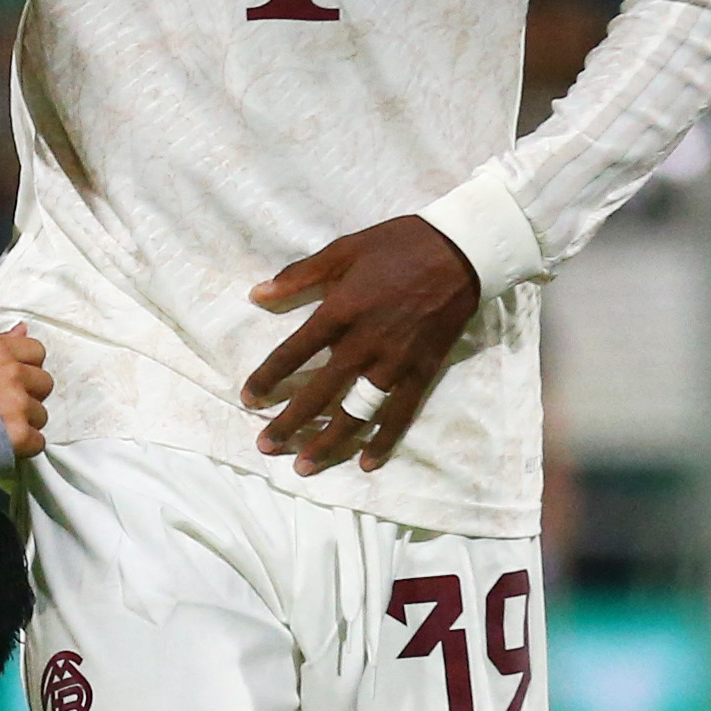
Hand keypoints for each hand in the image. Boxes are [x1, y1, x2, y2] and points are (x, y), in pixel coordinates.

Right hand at [0, 324, 49, 458]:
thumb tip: (22, 329)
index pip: (36, 351)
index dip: (27, 367)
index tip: (14, 378)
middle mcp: (12, 374)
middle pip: (44, 383)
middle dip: (29, 395)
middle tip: (4, 406)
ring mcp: (17, 404)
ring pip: (41, 415)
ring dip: (25, 423)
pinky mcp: (19, 434)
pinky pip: (38, 441)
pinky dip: (24, 447)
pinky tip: (2, 444)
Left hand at [246, 217, 484, 474]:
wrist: (462, 251)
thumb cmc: (399, 245)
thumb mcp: (344, 249)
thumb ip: (299, 275)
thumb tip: (256, 295)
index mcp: (341, 311)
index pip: (294, 353)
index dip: (268, 378)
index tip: (248, 399)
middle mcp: (365, 344)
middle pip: (319, 393)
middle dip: (289, 423)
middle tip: (266, 446)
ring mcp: (395, 362)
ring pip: (356, 412)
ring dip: (328, 441)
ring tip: (304, 464)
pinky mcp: (423, 371)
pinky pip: (400, 413)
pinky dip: (384, 440)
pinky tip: (365, 462)